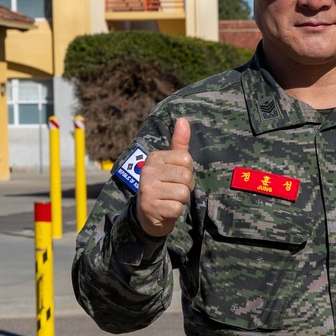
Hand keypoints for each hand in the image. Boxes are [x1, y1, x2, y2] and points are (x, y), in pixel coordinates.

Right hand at [136, 117, 194, 237]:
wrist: (147, 215)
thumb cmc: (164, 186)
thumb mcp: (171, 164)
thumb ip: (179, 143)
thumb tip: (183, 120)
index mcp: (154, 157)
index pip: (186, 159)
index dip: (187, 171)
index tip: (176, 178)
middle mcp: (147, 170)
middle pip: (186, 176)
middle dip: (186, 187)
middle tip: (173, 191)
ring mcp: (147, 189)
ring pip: (183, 193)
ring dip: (181, 200)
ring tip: (170, 199)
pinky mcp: (150, 207)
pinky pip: (178, 208)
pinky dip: (176, 211)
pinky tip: (166, 209)